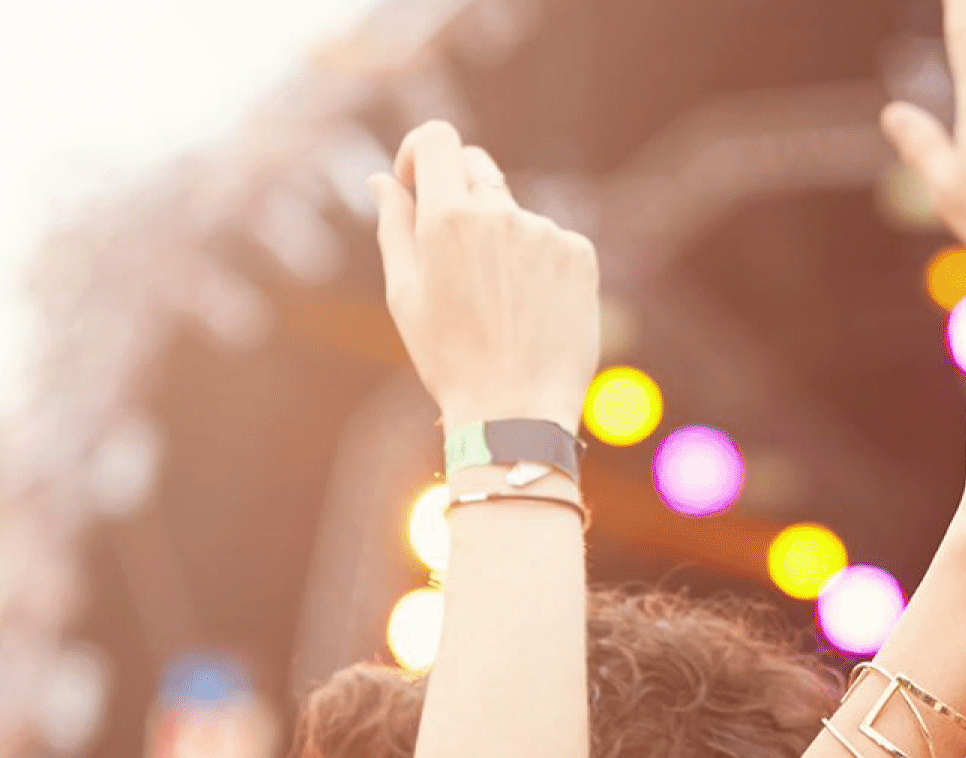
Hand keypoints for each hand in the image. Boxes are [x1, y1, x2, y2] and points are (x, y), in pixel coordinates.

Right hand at [374, 121, 601, 432]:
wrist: (517, 411)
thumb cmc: (449, 358)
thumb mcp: (405, 293)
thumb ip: (394, 226)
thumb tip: (383, 180)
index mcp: (448, 218)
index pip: (439, 139)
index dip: (422, 150)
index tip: (417, 181)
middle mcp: (501, 213)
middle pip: (477, 167)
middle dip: (458, 192)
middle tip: (455, 250)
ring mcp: (547, 232)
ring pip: (514, 213)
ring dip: (501, 240)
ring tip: (497, 304)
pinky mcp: (581, 254)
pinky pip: (551, 240)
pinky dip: (538, 262)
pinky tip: (531, 310)